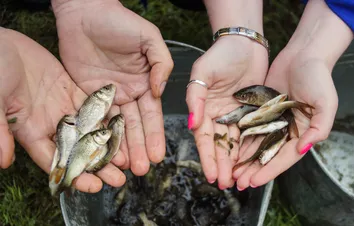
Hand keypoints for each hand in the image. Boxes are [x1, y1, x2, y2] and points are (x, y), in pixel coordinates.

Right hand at [0, 28, 125, 191]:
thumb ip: (1, 129)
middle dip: (98, 165)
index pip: (55, 160)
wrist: (1, 44)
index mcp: (30, 130)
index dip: (73, 175)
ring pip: (89, 130)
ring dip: (107, 144)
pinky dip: (107, 116)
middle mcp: (50, 123)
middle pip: (78, 150)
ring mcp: (62, 108)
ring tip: (127, 157)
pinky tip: (123, 125)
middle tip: (120, 178)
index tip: (94, 186)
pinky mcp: (71, 91)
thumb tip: (3, 161)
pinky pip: (93, 106)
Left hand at [51, 0, 173, 175]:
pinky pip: (93, 119)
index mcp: (145, 83)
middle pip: (134, 126)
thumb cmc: (120, 21)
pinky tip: (103, 152)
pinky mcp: (86, 95)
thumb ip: (162, 64)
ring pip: (115, 127)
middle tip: (143, 170)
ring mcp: (107, 97)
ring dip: (121, 148)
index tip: (159, 154)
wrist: (85, 13)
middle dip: (140, 148)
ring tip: (126, 168)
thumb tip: (160, 92)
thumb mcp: (150, 39)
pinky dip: (98, 135)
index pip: (152, 115)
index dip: (155, 135)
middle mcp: (128, 94)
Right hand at [186, 35, 268, 188]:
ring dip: (235, 161)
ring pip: (234, 143)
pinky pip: (250, 133)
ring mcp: (234, 115)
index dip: (207, 157)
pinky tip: (251, 161)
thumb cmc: (220, 55)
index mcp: (202, 108)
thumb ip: (195, 98)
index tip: (212, 175)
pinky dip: (250, 147)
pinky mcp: (250, 112)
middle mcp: (217, 115)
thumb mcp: (202, 73)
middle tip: (227, 184)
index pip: (204, 137)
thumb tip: (193, 125)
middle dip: (222, 165)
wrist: (245, 43)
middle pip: (219, 144)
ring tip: (238, 179)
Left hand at [232, 49, 336, 188]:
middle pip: (268, 154)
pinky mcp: (262, 110)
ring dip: (244, 159)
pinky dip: (241, 139)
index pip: (283, 157)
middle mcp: (286, 130)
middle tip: (237, 183)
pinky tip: (230, 149)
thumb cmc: (318, 78)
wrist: (304, 55)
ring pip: (256, 144)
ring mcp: (273, 120)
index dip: (269, 171)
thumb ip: (319, 128)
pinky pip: (249, 127)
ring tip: (231, 172)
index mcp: (302, 133)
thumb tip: (304, 148)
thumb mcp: (326, 103)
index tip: (254, 182)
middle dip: (253, 170)